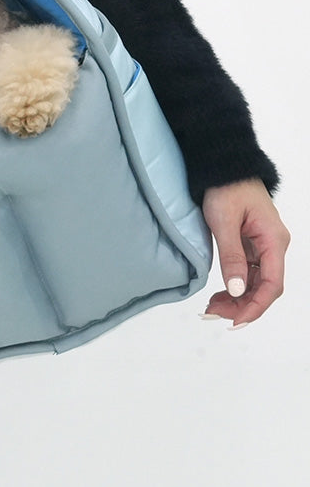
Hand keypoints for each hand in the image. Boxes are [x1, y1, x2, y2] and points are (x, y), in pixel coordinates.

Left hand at [201, 178, 289, 326]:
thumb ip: (231, 256)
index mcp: (274, 241)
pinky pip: (247, 271)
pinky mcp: (250, 243)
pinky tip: (220, 293)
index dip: (255, 306)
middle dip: (242, 305)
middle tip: (214, 314)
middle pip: (264, 287)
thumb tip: (237, 290)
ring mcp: (262, 245)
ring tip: (213, 308)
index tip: (235, 321)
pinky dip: (234, 284)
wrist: (223, 166)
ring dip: (237, 297)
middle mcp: (273, 245)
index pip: (272, 285)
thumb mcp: (224, 221)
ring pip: (255, 281)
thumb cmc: (226, 187)